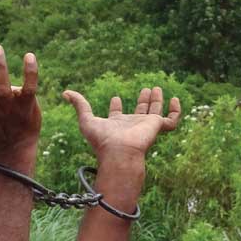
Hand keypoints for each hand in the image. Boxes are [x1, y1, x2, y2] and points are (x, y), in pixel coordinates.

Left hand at [64, 87, 180, 166]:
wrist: (119, 152)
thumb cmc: (102, 140)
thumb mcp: (86, 119)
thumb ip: (79, 105)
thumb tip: (65, 92)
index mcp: (116, 125)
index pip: (116, 115)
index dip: (115, 106)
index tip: (114, 98)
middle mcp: (131, 125)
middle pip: (138, 111)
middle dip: (141, 101)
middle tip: (144, 89)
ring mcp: (145, 126)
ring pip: (155, 112)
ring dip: (156, 100)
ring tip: (156, 88)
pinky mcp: (157, 126)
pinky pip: (172, 119)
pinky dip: (176, 110)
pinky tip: (174, 99)